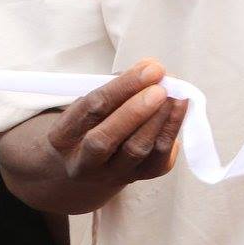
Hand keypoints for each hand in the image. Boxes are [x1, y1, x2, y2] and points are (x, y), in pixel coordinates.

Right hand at [38, 58, 188, 194]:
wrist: (90, 166)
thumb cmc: (93, 122)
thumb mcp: (92, 103)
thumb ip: (119, 85)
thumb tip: (152, 68)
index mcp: (63, 136)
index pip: (91, 109)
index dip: (123, 87)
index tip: (150, 69)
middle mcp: (83, 161)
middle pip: (105, 139)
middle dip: (136, 111)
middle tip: (161, 88)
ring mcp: (111, 173)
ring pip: (135, 150)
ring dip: (160, 119)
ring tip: (176, 95)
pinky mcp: (141, 176)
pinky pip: (159, 157)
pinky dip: (172, 130)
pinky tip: (181, 108)